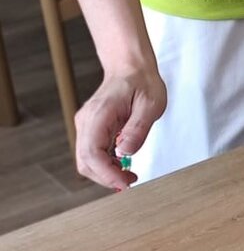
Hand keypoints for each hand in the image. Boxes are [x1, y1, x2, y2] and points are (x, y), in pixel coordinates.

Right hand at [74, 68, 166, 190]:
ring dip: (105, 172)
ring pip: (86, 161)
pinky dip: (105, 164)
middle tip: (130, 180)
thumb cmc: (141, 82)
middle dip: (106, 177)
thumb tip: (126, 153)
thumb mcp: (150, 104)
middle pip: (85, 162)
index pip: (92, 154)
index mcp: (99, 115)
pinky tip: (122, 165)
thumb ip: (138, 129)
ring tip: (128, 173)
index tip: (125, 183)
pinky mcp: (91, 130)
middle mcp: (87, 122)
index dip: (107, 174)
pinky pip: (92, 154)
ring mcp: (86, 126)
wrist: (130, 68)